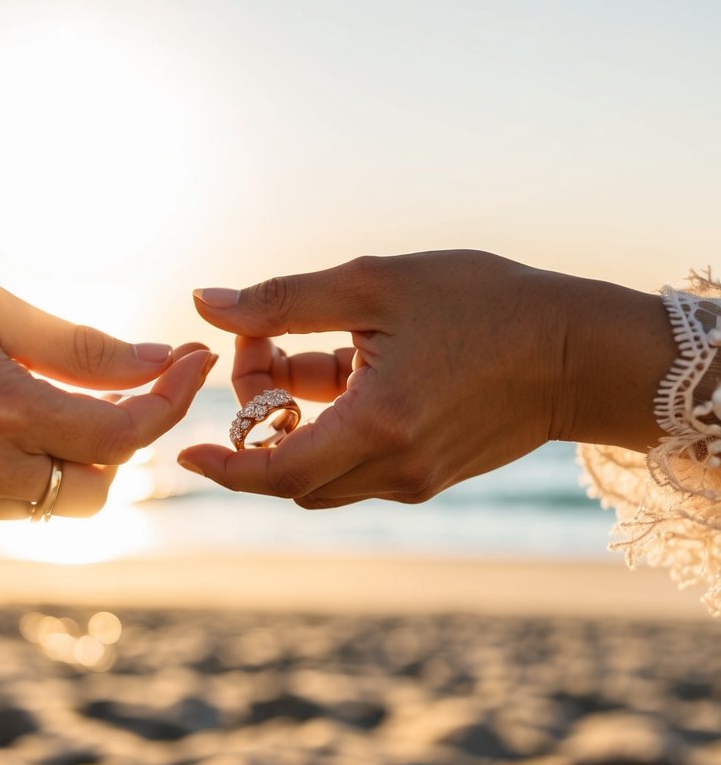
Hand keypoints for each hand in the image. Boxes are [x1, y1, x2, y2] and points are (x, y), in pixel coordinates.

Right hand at [0, 272, 214, 528]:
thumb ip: (72, 342)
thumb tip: (154, 360)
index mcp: (3, 406)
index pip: (123, 432)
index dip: (170, 401)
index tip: (192, 365)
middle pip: (102, 485)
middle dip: (122, 442)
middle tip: (113, 392)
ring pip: (58, 506)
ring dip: (75, 463)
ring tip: (52, 408)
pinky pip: (8, 509)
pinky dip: (25, 476)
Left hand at [178, 250, 673, 507]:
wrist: (580, 351)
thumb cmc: (486, 304)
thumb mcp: (375, 285)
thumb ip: (284, 299)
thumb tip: (205, 301)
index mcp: (377, 427)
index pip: (272, 473)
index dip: (221, 467)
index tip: (183, 450)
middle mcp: (394, 470)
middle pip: (290, 474)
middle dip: (254, 421)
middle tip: (257, 350)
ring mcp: (415, 480)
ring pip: (322, 472)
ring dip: (292, 424)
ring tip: (297, 354)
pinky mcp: (431, 475)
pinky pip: (358, 465)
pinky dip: (331, 427)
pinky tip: (345, 368)